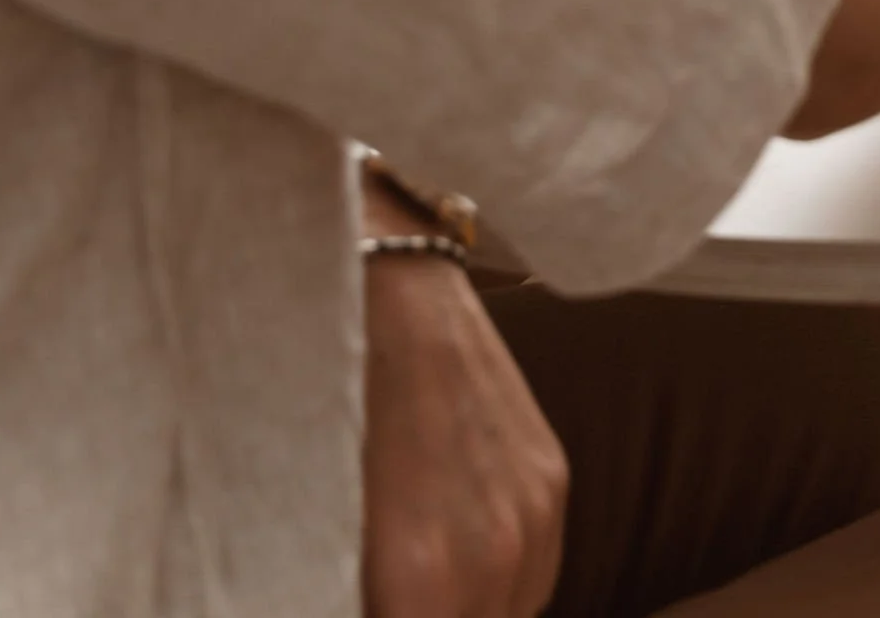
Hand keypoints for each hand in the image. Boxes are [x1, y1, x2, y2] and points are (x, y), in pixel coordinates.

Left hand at [362, 252, 567, 617]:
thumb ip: (358, 586)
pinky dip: (505, 584)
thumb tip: (369, 602)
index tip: (377, 602)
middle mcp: (493, 556)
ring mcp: (533, 514)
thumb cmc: (332, 403)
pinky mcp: (552, 477)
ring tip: (428, 582)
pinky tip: (465, 561)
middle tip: (395, 590)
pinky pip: (539, 575)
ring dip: (473, 607)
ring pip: (513, 613)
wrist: (395, 293)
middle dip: (432, 610)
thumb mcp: (327, 520)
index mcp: (423, 578)